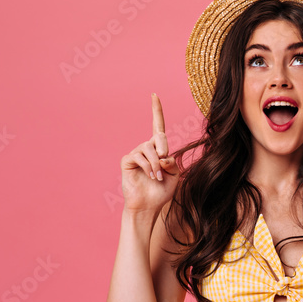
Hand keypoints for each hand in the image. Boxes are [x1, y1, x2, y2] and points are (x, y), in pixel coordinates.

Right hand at [119, 94, 181, 212]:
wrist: (150, 205)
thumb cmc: (162, 190)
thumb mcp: (175, 174)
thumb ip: (172, 161)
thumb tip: (162, 154)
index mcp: (159, 149)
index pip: (158, 126)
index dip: (156, 110)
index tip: (154, 95)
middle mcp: (147, 147)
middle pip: (158, 137)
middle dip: (164, 148)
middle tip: (164, 163)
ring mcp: (136, 153)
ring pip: (149, 148)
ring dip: (156, 163)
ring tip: (157, 176)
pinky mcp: (127, 160)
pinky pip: (139, 156)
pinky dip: (148, 166)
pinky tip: (150, 176)